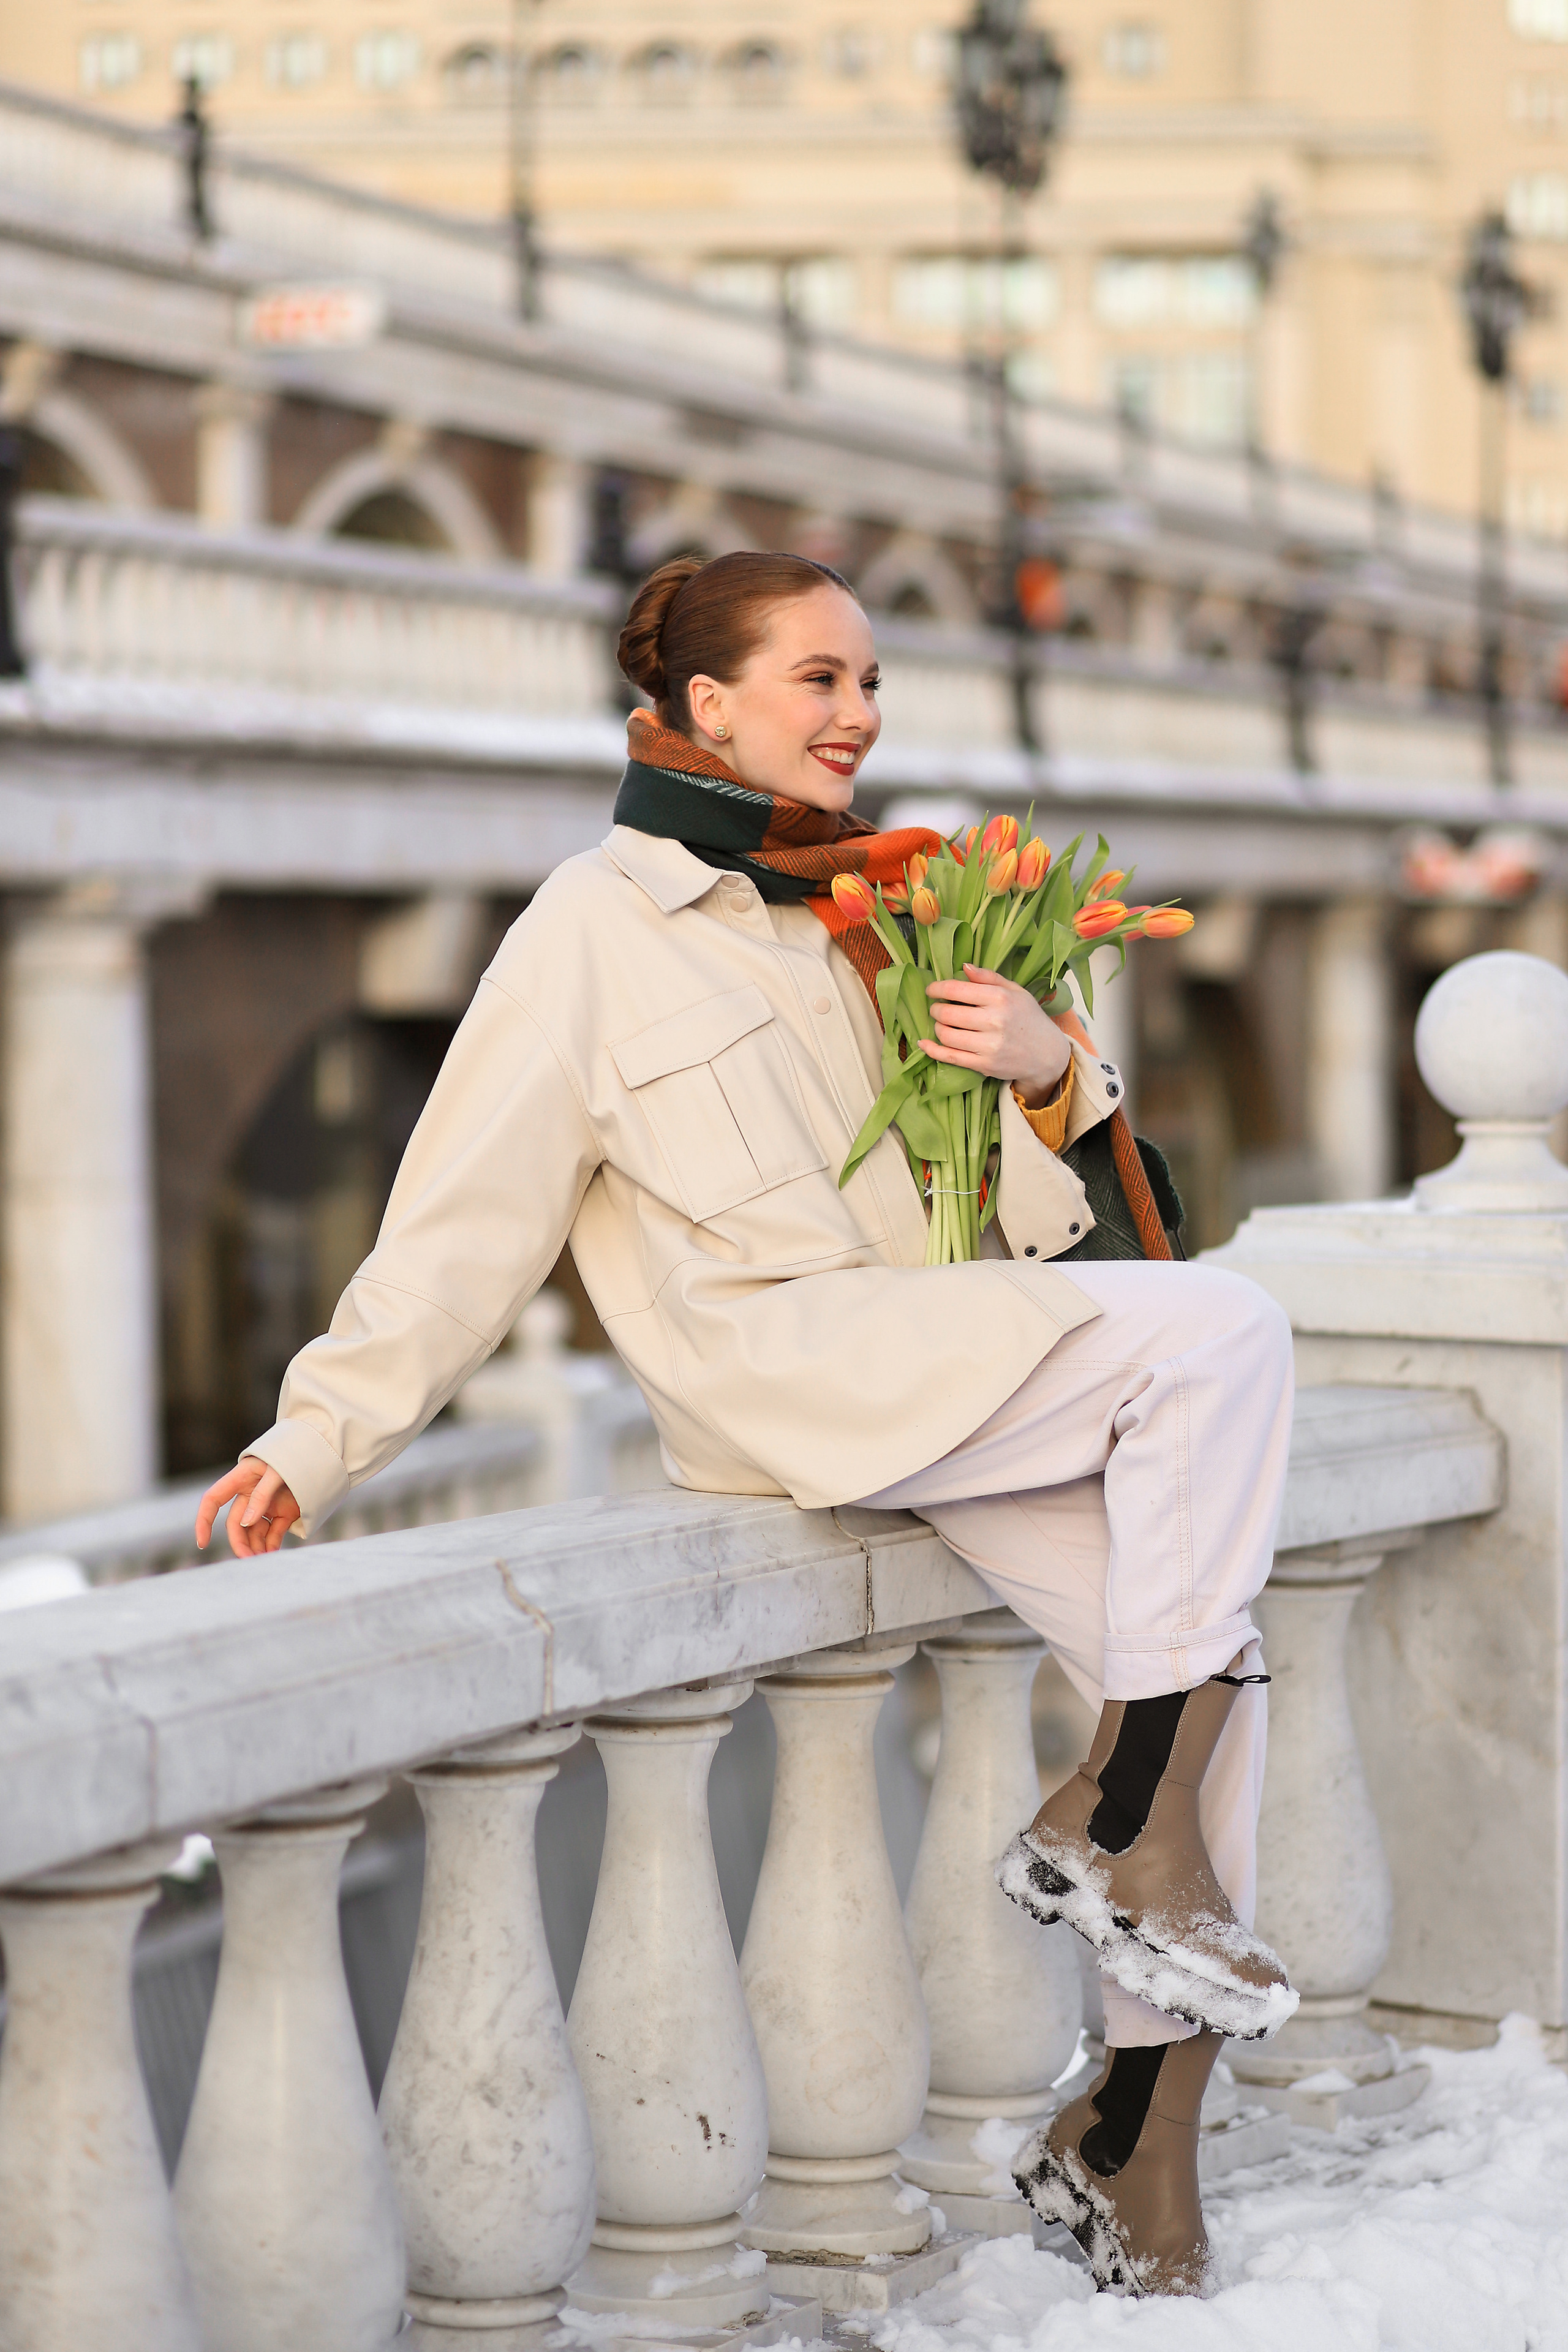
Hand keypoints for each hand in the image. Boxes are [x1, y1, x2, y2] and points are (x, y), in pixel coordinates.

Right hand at [195, 1457, 300, 1558]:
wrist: (322, 1453)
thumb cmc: (295, 1454)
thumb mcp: (276, 1471)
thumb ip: (261, 1495)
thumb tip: (246, 1522)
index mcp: (241, 1479)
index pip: (213, 1500)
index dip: (204, 1520)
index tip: (202, 1543)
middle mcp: (250, 1495)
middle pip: (236, 1524)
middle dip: (240, 1543)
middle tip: (249, 1559)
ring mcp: (267, 1505)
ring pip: (254, 1533)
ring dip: (256, 1548)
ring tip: (263, 1562)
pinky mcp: (284, 1513)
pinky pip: (273, 1534)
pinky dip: (271, 1546)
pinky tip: (273, 1555)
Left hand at [923, 966, 1072, 1104]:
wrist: (1047, 1054)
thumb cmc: (1029, 1019)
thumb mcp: (1016, 991)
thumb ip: (989, 978)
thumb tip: (964, 966)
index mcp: (1001, 998)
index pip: (957, 989)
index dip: (937, 988)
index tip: (932, 990)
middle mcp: (994, 1021)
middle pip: (947, 1012)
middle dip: (936, 1009)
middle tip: (937, 1008)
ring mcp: (989, 1045)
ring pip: (946, 1034)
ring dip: (937, 1027)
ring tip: (942, 1023)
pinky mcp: (984, 1065)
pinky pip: (950, 1057)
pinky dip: (932, 1050)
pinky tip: (924, 1043)